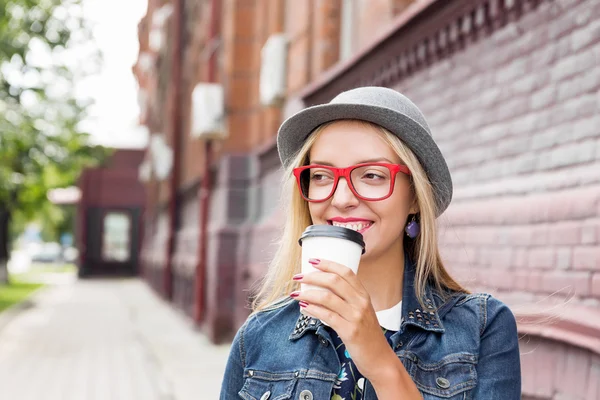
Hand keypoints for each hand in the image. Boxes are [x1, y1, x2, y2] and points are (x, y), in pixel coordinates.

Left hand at [290, 258, 398, 381]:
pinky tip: (303, 308)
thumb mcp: (361, 312)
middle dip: (312, 276)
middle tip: (298, 277)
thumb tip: (319, 290)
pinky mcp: (349, 331)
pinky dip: (312, 310)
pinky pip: (326, 316)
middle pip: (334, 281)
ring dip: (308, 293)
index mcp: (364, 295)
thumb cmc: (367, 334)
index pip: (346, 272)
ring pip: (327, 297)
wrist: (379, 358)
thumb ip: (347, 300)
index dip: (328, 264)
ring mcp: (356, 316)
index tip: (312, 261)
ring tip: (296, 294)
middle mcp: (361, 302)